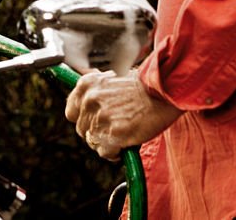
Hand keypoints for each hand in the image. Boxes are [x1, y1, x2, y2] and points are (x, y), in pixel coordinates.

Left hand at [65, 70, 181, 160]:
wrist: (163, 92)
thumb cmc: (141, 88)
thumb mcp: (110, 82)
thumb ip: (94, 94)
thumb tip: (85, 109)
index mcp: (87, 86)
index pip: (71, 112)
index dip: (83, 119)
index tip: (93, 122)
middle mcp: (90, 100)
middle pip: (82, 129)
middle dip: (97, 132)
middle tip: (114, 128)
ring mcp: (101, 118)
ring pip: (93, 142)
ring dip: (106, 143)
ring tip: (122, 135)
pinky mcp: (114, 134)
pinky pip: (105, 152)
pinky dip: (114, 152)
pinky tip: (125, 143)